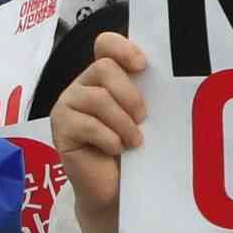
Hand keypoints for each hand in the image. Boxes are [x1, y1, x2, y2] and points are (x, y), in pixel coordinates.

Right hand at [45, 55, 145, 219]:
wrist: (115, 188)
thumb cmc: (133, 148)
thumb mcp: (144, 115)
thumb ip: (147, 92)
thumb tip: (172, 77)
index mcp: (105, 76)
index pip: (105, 44)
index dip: (122, 48)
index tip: (142, 65)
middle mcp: (82, 85)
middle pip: (104, 68)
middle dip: (130, 95)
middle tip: (143, 119)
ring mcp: (67, 105)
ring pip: (98, 98)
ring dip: (123, 123)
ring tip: (133, 141)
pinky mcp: (59, 129)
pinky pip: (87, 124)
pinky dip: (109, 139)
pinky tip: (116, 150)